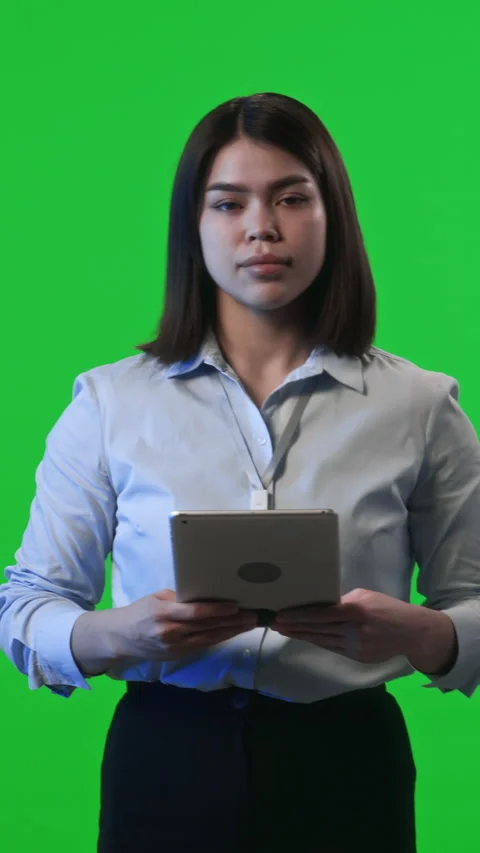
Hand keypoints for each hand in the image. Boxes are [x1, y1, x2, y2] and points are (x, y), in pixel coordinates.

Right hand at [108, 589, 257, 661]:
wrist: (121, 638)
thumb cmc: (139, 612)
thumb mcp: (156, 597)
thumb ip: (178, 598)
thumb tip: (202, 594)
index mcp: (164, 614)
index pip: (196, 613)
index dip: (217, 611)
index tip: (235, 606)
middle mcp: (171, 632)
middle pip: (207, 627)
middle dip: (232, 622)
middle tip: (253, 615)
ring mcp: (175, 647)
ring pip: (209, 639)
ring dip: (231, 632)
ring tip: (249, 624)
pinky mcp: (178, 656)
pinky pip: (203, 646)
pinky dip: (219, 639)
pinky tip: (232, 633)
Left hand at [271, 588, 457, 672]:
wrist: (411, 632)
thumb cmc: (386, 607)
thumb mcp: (364, 596)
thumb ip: (342, 601)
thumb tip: (318, 604)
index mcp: (355, 610)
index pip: (320, 614)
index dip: (298, 616)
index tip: (280, 615)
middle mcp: (354, 630)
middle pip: (316, 629)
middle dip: (293, 626)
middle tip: (273, 623)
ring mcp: (355, 647)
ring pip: (321, 640)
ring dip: (300, 635)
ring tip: (283, 630)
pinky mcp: (357, 657)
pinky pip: (331, 648)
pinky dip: (316, 641)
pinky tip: (304, 637)